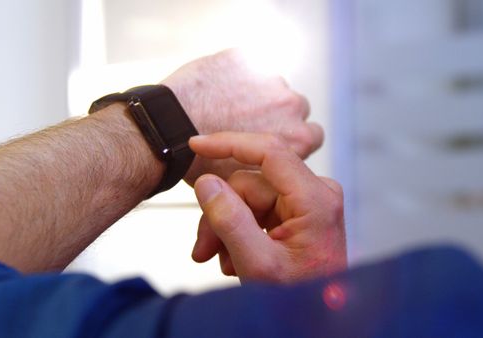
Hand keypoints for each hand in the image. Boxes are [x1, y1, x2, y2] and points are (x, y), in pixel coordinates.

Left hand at [161, 49, 322, 181]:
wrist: (170, 131)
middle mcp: (294, 106)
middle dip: (279, 113)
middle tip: (249, 122)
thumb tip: (267, 176)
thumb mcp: (247, 183)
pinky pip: (248, 65)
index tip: (272, 139)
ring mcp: (271, 79)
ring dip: (258, 92)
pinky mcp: (247, 59)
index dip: (292, 137)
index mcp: (301, 139)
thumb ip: (269, 172)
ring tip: (227, 106)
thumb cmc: (202, 165)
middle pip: (297, 108)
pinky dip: (236, 75)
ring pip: (272, 85)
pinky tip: (214, 90)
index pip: (312, 135)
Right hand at [189, 132, 346, 283]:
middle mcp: (317, 192)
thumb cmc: (296, 298)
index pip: (269, 151)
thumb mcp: (257, 264)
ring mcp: (309, 201)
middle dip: (222, 214)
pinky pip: (259, 208)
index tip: (195, 144)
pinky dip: (241, 230)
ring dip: (228, 227)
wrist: (314, 318)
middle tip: (203, 250)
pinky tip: (236, 257)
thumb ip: (230, 221)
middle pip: (250, 182)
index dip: (229, 143)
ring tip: (220, 260)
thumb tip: (206, 182)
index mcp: (315, 199)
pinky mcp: (300, 211)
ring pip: (249, 197)